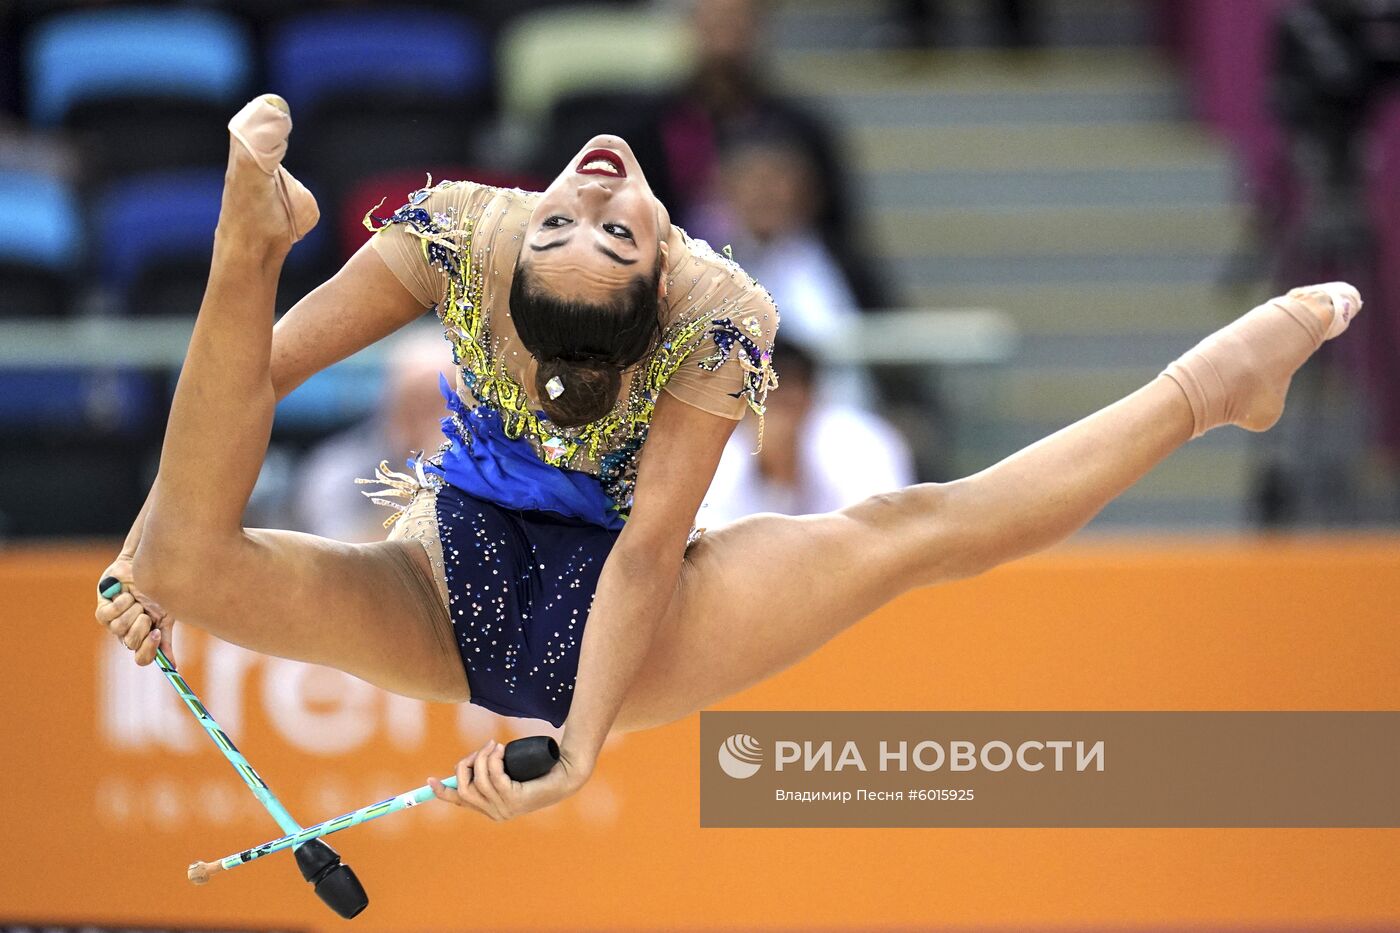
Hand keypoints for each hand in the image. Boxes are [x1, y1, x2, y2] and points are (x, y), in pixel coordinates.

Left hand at [94, 554, 176, 665]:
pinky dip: (120, 603)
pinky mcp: (102, 611)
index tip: (156, 633)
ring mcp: (113, 624)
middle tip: (145, 612)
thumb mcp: (166, 616)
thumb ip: (166, 640)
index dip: (149, 650)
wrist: (145, 568)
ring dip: (132, 611)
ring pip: (119, 628)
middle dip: (141, 625)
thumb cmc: (157, 593)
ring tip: (136, 599)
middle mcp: (128, 634)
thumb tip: (173, 667)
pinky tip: (125, 595)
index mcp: (145, 638)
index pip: (143, 658)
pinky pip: (107, 616)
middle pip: (132, 643)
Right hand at [427, 739, 588, 820]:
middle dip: (466, 764)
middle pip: (464, 789)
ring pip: (478, 779)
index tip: (430, 780)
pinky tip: (501, 750)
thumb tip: (474, 760)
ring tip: (496, 744)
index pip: (460, 802)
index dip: (443, 791)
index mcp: (491, 808)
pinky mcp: (515, 798)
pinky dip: (494, 759)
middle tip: (480, 749)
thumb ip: (494, 770)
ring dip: (483, 756)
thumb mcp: (510, 771)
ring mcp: (505, 808)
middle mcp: (495, 812)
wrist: (565, 773)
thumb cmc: (538, 771)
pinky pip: (494, 775)